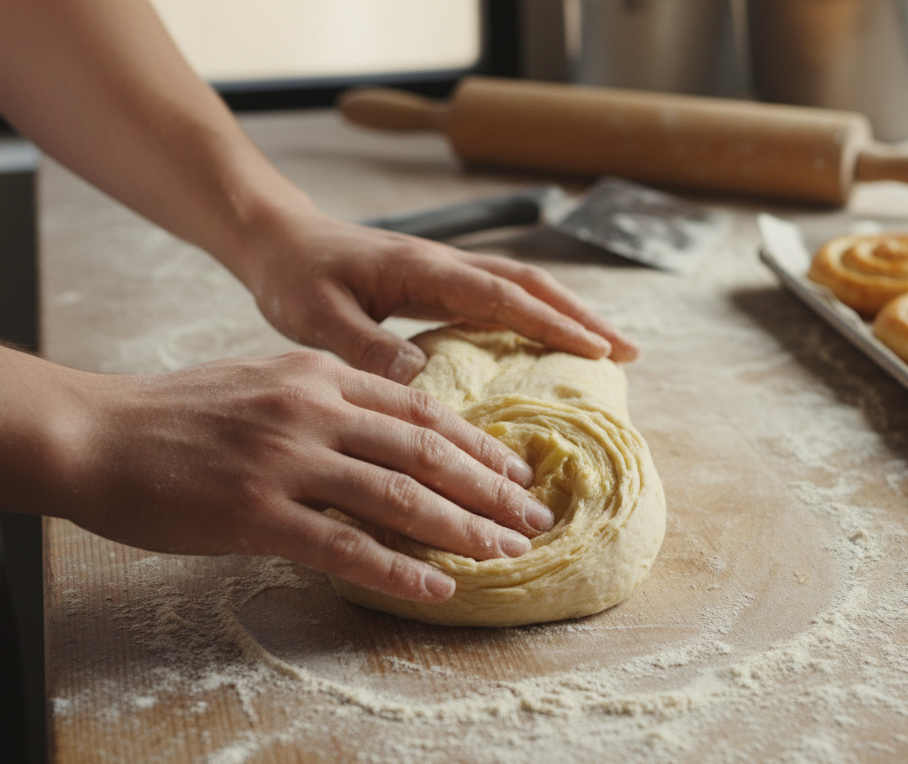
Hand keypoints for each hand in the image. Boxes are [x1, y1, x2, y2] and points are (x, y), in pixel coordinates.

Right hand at [63, 350, 556, 601]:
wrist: (94, 434)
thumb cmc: (176, 413)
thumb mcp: (262, 380)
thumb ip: (326, 398)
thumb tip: (388, 430)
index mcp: (318, 373)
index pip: (421, 410)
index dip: (478, 444)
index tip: (517, 472)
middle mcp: (312, 409)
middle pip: (427, 452)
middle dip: (492, 489)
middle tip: (535, 519)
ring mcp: (285, 460)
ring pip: (400, 498)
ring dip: (464, 530)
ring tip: (506, 554)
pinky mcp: (257, 513)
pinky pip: (346, 548)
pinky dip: (399, 571)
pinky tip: (437, 588)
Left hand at [229, 210, 640, 382]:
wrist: (278, 240)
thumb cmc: (294, 276)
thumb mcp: (316, 317)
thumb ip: (364, 347)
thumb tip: (421, 379)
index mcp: (423, 270)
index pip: (502, 296)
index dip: (552, 324)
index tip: (597, 350)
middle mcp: (445, 264)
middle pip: (531, 284)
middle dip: (582, 316)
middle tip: (629, 352)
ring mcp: (445, 270)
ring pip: (522, 286)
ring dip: (567, 313)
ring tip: (609, 347)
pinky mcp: (439, 281)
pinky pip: (500, 295)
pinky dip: (536, 314)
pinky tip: (550, 340)